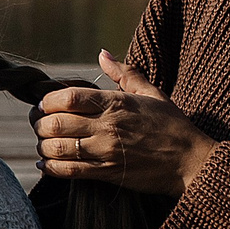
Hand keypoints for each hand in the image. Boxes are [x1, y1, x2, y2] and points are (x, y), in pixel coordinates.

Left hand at [32, 49, 219, 194]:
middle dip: (40, 123)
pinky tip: (46, 164)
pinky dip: (51, 168)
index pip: (68, 97)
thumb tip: (103, 54)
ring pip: (58, 148)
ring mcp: (106, 152)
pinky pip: (69, 171)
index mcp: (116, 103)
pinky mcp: (107, 174)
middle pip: (56, 123)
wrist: (191, 162)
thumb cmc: (173, 125)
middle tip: (38, 123)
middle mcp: (107, 126)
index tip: (44, 104)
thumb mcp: (152, 93)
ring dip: (43, 146)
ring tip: (43, 143)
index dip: (47, 100)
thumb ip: (124, 73)